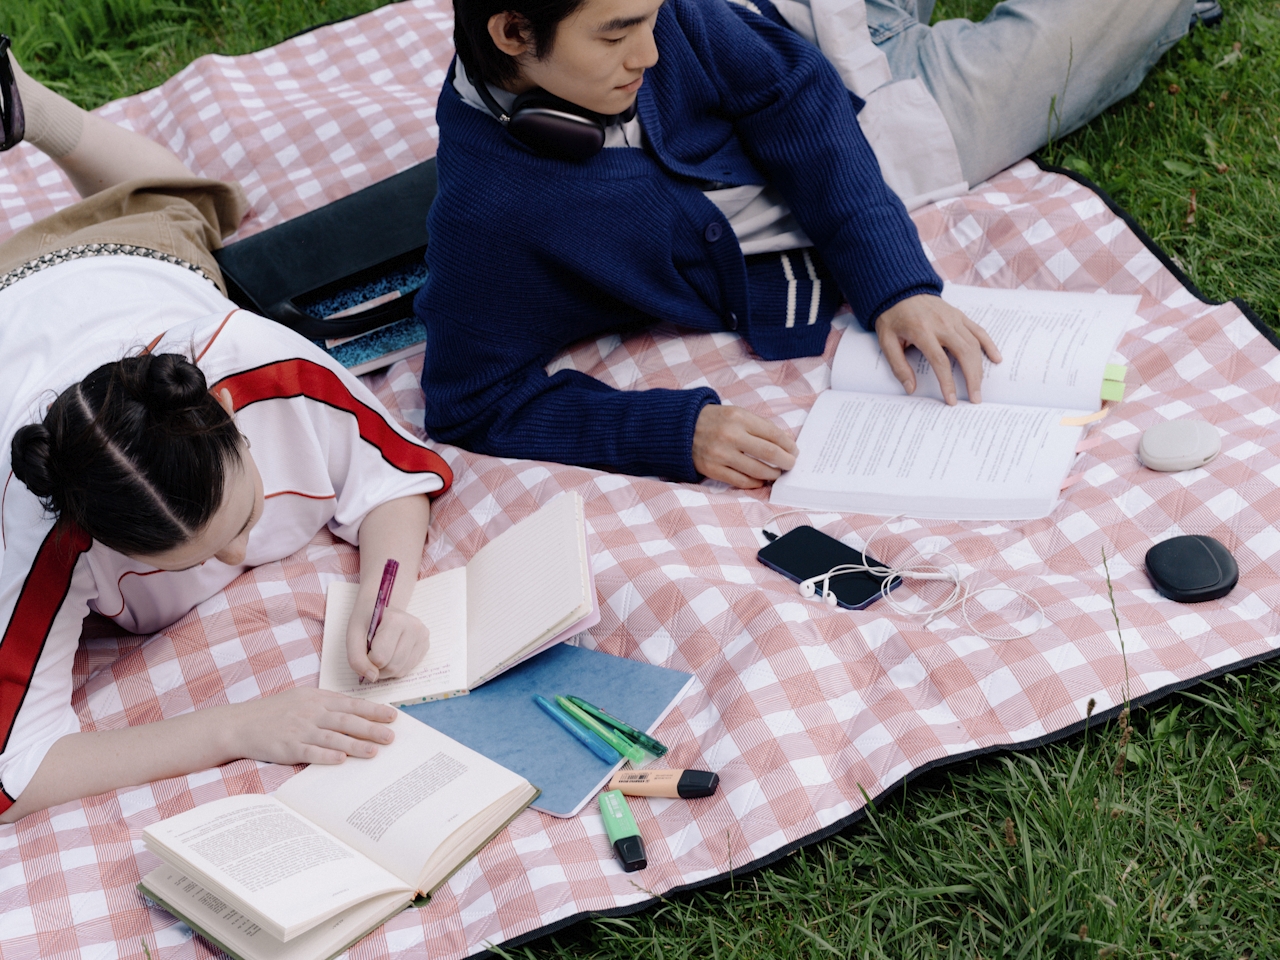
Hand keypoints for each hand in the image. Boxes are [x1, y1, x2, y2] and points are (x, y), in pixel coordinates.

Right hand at [227, 688, 397, 764]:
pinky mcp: (288, 746)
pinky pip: (310, 752)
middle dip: (371, 728)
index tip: (393, 716)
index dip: (373, 710)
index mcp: (317, 698)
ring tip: (374, 752)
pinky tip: (341, 759)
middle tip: (391, 736)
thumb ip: (328, 703)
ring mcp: (299, 729)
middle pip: (346, 720)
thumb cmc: (276, 711)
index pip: (351, 704)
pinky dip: (326, 755)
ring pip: (332, 737)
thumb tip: (356, 710)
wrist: (241, 723)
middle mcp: (311, 712)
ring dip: (355, 745)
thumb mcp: (303, 698)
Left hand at [346, 604, 429, 682]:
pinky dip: (396, 667)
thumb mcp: (353, 635)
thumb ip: (356, 658)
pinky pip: (409, 669)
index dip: (367, 659)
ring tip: (381, 655)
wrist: (383, 609)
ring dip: (386, 670)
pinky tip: (392, 654)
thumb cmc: (367, 621)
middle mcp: (414, 627)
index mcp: (395, 620)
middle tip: (370, 656)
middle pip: (392, 667)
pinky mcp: (426, 645)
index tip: (365, 649)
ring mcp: (422, 636)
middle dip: (377, 668)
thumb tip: (372, 677)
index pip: (380, 657)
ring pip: (401, 671)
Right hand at [692, 404, 796, 487]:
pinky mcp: (712, 469)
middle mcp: (730, 435)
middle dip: (785, 461)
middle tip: (790, 464)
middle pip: (769, 452)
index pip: (773, 434)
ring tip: (776, 473)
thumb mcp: (736, 414)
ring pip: (757, 470)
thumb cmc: (714, 421)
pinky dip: (755, 482)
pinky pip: (741, 481)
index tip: (794, 450)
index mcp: (738, 417)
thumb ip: (759, 426)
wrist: (681, 429)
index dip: (788, 445)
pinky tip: (760, 480)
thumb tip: (785, 443)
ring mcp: (720, 454)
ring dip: (772, 474)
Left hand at [875, 294, 1001, 403]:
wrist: (899, 290)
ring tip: (979, 387)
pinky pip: (978, 330)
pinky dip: (989, 345)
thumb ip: (898, 366)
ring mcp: (953, 318)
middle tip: (975, 399)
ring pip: (974, 344)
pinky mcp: (959, 315)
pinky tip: (996, 359)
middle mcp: (942, 324)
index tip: (952, 400)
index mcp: (922, 331)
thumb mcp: (886, 342)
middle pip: (964, 353)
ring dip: (979, 368)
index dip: (948, 383)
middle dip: (972, 378)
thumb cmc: (892, 317)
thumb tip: (911, 388)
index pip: (940, 361)